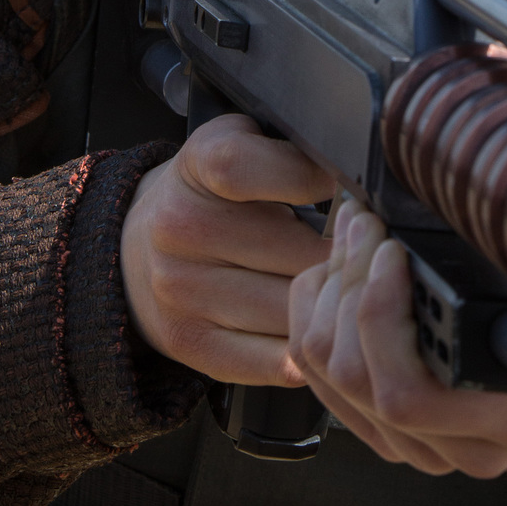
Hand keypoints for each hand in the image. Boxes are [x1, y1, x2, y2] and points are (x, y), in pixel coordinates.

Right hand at [120, 113, 332, 383]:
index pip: (246, 169)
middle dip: (346, 257)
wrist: (136, 250)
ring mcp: (180, 291)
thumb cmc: (212, 194)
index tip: (346, 190)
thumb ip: (288, 149)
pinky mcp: (190, 343)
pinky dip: (308, 352)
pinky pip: (272, 361)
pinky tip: (320, 331)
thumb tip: (354, 176)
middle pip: (294, 252)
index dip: (307, 178)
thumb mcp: (237, 144)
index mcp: (195, 166)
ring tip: (351, 292)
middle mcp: (179, 228)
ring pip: (292, 311)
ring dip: (333, 306)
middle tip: (370, 255)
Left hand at [287, 202, 506, 477]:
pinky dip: (313, 308)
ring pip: (326, 368)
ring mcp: (407, 445)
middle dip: (350, 280)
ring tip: (357, 235)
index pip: (407, 395)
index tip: (391, 249)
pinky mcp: (370, 426)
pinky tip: (339, 274)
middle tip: (366, 224)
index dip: (382, 315)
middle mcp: (455, 447)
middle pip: (354, 374)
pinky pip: (310, 366)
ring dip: (331, 288)